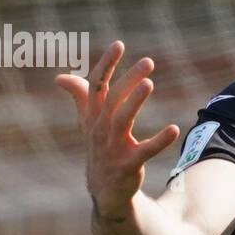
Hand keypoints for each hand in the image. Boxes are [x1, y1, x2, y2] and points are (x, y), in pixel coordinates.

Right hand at [55, 41, 179, 218]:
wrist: (104, 189)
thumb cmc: (100, 148)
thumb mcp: (87, 123)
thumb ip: (79, 97)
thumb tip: (60, 77)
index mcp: (92, 116)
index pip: (96, 85)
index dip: (106, 64)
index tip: (119, 44)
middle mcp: (100, 129)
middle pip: (112, 98)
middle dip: (128, 78)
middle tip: (148, 61)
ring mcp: (113, 147)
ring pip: (122, 120)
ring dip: (135, 101)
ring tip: (149, 83)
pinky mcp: (128, 164)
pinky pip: (145, 150)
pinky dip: (159, 140)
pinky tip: (174, 129)